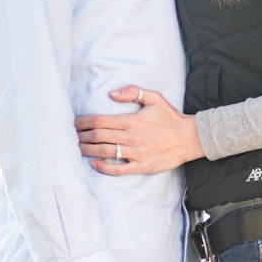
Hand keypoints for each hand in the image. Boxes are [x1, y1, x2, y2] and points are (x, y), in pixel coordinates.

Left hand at [75, 86, 205, 175]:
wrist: (190, 138)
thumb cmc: (170, 117)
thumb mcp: (154, 98)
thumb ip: (133, 92)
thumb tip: (111, 94)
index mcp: (133, 120)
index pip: (100, 121)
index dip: (84, 122)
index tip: (74, 123)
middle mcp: (133, 137)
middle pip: (99, 136)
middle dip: (82, 136)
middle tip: (71, 136)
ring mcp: (137, 153)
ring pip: (105, 152)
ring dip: (88, 150)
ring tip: (77, 148)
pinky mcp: (142, 166)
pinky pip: (119, 169)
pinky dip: (104, 167)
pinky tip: (94, 164)